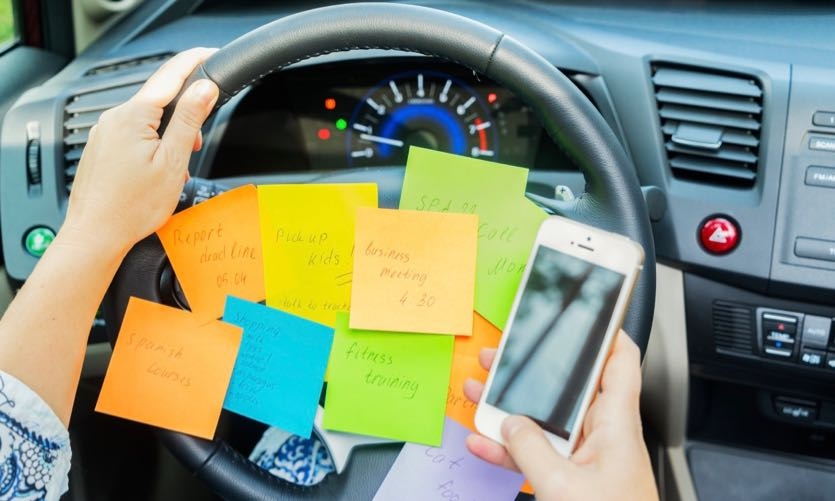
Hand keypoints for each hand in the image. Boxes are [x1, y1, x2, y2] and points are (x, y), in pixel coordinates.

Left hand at [63, 47, 219, 252]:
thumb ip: (189, 120)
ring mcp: (104, 133)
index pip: (171, 75)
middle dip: (184, 116)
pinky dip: (152, 146)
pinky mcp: (101, 148)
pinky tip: (157, 172)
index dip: (194, 62)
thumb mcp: (173, 161)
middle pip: (159, 100)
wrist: (96, 234)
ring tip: (176, 167)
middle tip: (197, 143)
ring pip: (147, 120)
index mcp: (133, 116)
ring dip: (169, 136)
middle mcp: (114, 118)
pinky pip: (133, 135)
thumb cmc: (131, 207)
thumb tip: (204, 88)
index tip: (210, 54)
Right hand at [464, 331, 657, 500]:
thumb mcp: (562, 486)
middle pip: (569, 389)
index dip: (607, 332)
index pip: (621, 362)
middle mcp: (603, 437)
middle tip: (505, 353)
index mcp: (616, 425)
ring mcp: (586, 460)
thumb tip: (510, 423)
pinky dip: (510, 447)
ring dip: (511, 407)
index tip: (586, 309)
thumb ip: (530, 449)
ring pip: (545, 422)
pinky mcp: (570, 482)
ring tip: (478, 390)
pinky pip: (537, 454)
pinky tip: (481, 441)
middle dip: (534, 371)